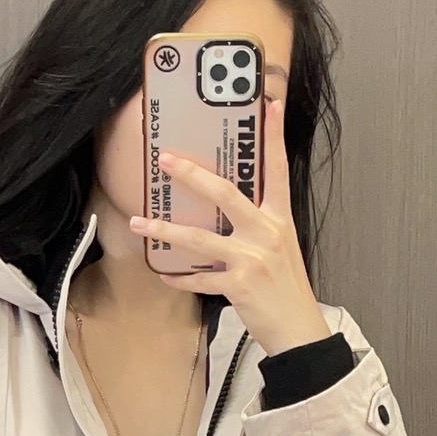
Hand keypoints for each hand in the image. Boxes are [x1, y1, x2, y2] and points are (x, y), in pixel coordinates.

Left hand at [128, 94, 331, 357]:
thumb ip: (258, 225)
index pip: (278, 170)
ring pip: (200, 238)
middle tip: (166, 160)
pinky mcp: (239, 284)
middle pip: (226, 194)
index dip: (274, 137)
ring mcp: (251, 258)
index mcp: (280, 219)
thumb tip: (227, 210)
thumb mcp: (281, 247)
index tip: (269, 106)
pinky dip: (179, 277)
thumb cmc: (286, 287)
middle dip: (192, 175)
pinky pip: (200, 278)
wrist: (298, 329)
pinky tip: (163, 273)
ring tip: (138, 223)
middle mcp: (266, 233)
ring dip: (165, 230)